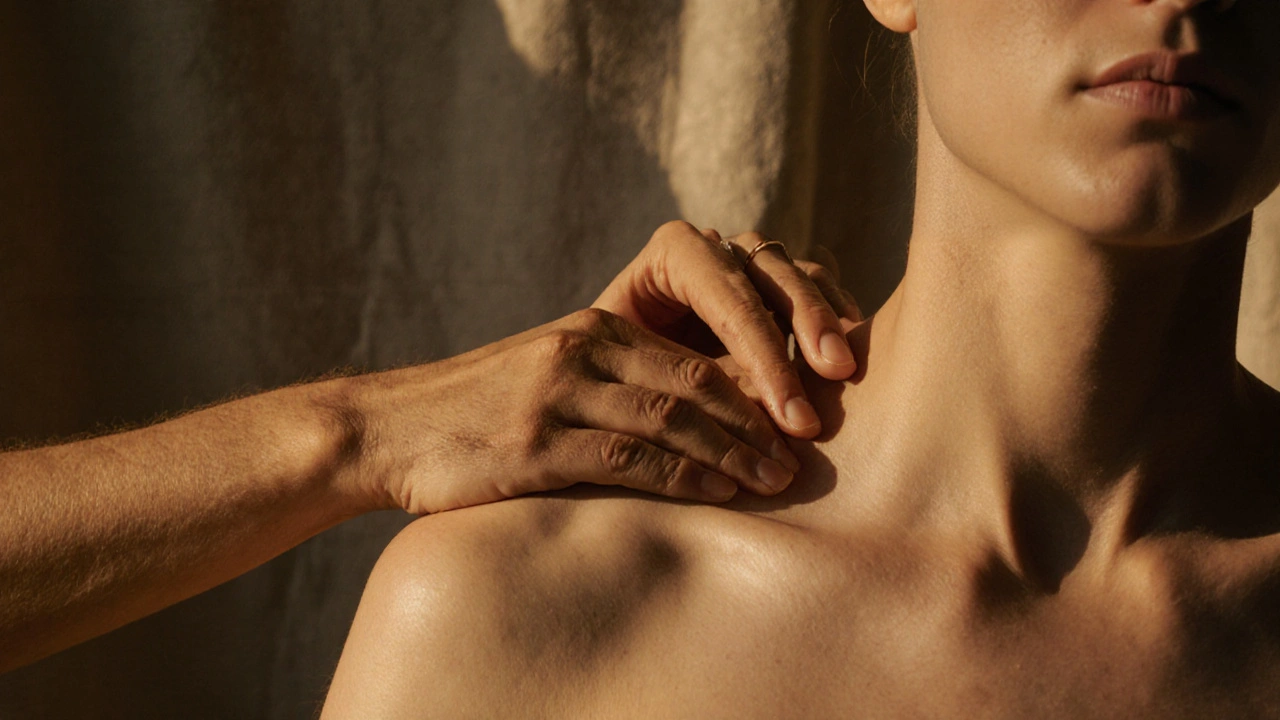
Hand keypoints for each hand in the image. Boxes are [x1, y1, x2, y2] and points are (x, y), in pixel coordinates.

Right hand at [341, 308, 802, 514]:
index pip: (695, 354)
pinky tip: (716, 492)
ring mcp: (558, 394)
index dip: (754, 386)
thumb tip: (693, 419)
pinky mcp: (536, 442)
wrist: (391, 428)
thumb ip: (615, 384)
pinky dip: (682, 476)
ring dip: (731, 452)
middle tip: (800, 454)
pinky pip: (629, 459)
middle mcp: (582, 350)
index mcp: (594, 329)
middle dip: (757, 418)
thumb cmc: (480, 411)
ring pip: (671, 418)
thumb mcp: (550, 377)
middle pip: (695, 381)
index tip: (793, 419)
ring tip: (774, 479)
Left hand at [593, 221, 862, 438]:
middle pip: (772, 273)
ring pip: (802, 274)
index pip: (727, 295)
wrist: (613, 373)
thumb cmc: (618, 376)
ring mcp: (750, 261)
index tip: (790, 412)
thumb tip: (750, 427)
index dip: (763, 353)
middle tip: (836, 375)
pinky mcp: (776, 285)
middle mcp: (717, 246)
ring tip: (848, 369)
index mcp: (673, 252)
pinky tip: (852, 356)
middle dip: (808, 326)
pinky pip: (818, 287)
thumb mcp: (641, 378)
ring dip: (828, 321)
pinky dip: (836, 318)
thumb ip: (690, 386)